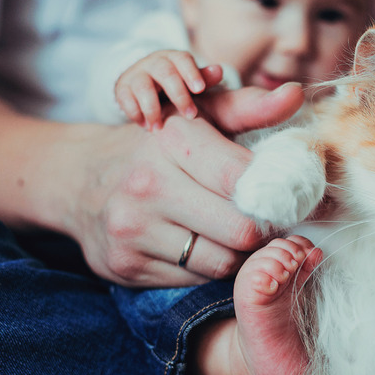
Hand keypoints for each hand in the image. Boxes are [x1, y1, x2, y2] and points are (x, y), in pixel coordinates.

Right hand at [66, 83, 303, 285]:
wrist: (77, 178)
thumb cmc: (154, 145)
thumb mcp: (198, 116)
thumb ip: (250, 108)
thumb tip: (297, 93)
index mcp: (171, 139)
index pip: (244, 180)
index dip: (276, 192)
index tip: (286, 194)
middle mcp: (147, 185)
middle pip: (240, 230)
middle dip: (261, 228)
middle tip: (264, 220)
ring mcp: (132, 229)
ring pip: (222, 262)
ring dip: (238, 253)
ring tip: (232, 232)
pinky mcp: (125, 266)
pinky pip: (194, 280)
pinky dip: (207, 267)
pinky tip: (200, 245)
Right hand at [114, 49, 227, 130]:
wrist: (142, 82)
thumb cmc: (175, 83)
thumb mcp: (190, 80)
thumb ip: (204, 78)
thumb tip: (219, 71)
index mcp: (174, 58)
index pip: (183, 60)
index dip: (191, 73)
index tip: (199, 89)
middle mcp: (154, 63)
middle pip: (165, 72)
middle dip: (179, 94)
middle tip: (190, 116)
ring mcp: (137, 74)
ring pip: (142, 86)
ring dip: (152, 109)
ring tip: (158, 128)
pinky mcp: (122, 88)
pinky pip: (125, 98)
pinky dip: (134, 113)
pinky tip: (145, 125)